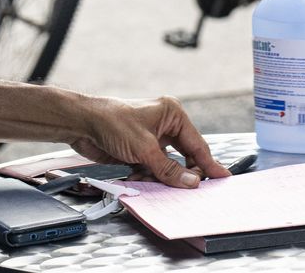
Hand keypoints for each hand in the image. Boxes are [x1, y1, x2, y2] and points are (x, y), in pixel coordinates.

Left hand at [68, 95, 228, 189]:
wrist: (82, 124)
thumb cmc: (113, 122)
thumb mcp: (145, 148)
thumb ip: (169, 168)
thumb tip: (191, 181)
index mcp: (173, 114)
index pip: (197, 143)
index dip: (209, 163)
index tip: (222, 177)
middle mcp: (165, 125)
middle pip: (184, 155)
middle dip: (182, 172)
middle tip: (190, 189)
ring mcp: (152, 139)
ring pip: (168, 165)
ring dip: (161, 176)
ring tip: (152, 179)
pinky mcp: (140, 150)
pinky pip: (153, 169)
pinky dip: (148, 176)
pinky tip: (137, 176)